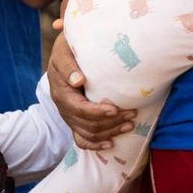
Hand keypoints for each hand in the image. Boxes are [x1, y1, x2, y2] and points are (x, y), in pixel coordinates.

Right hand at [47, 33, 135, 149]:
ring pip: (88, 133)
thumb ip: (68, 63)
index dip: (98, 112)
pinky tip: (111, 143)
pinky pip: (82, 139)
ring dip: (110, 131)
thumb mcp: (64, 49)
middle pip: (87, 123)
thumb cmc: (69, 48)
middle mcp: (63, 107)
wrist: (63, 54)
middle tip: (132, 113)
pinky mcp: (74, 120)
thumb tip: (78, 81)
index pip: (80, 108)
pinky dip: (96, 144)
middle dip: (111, 121)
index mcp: (61, 91)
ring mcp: (68, 115)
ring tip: (130, 124)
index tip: (115, 108)